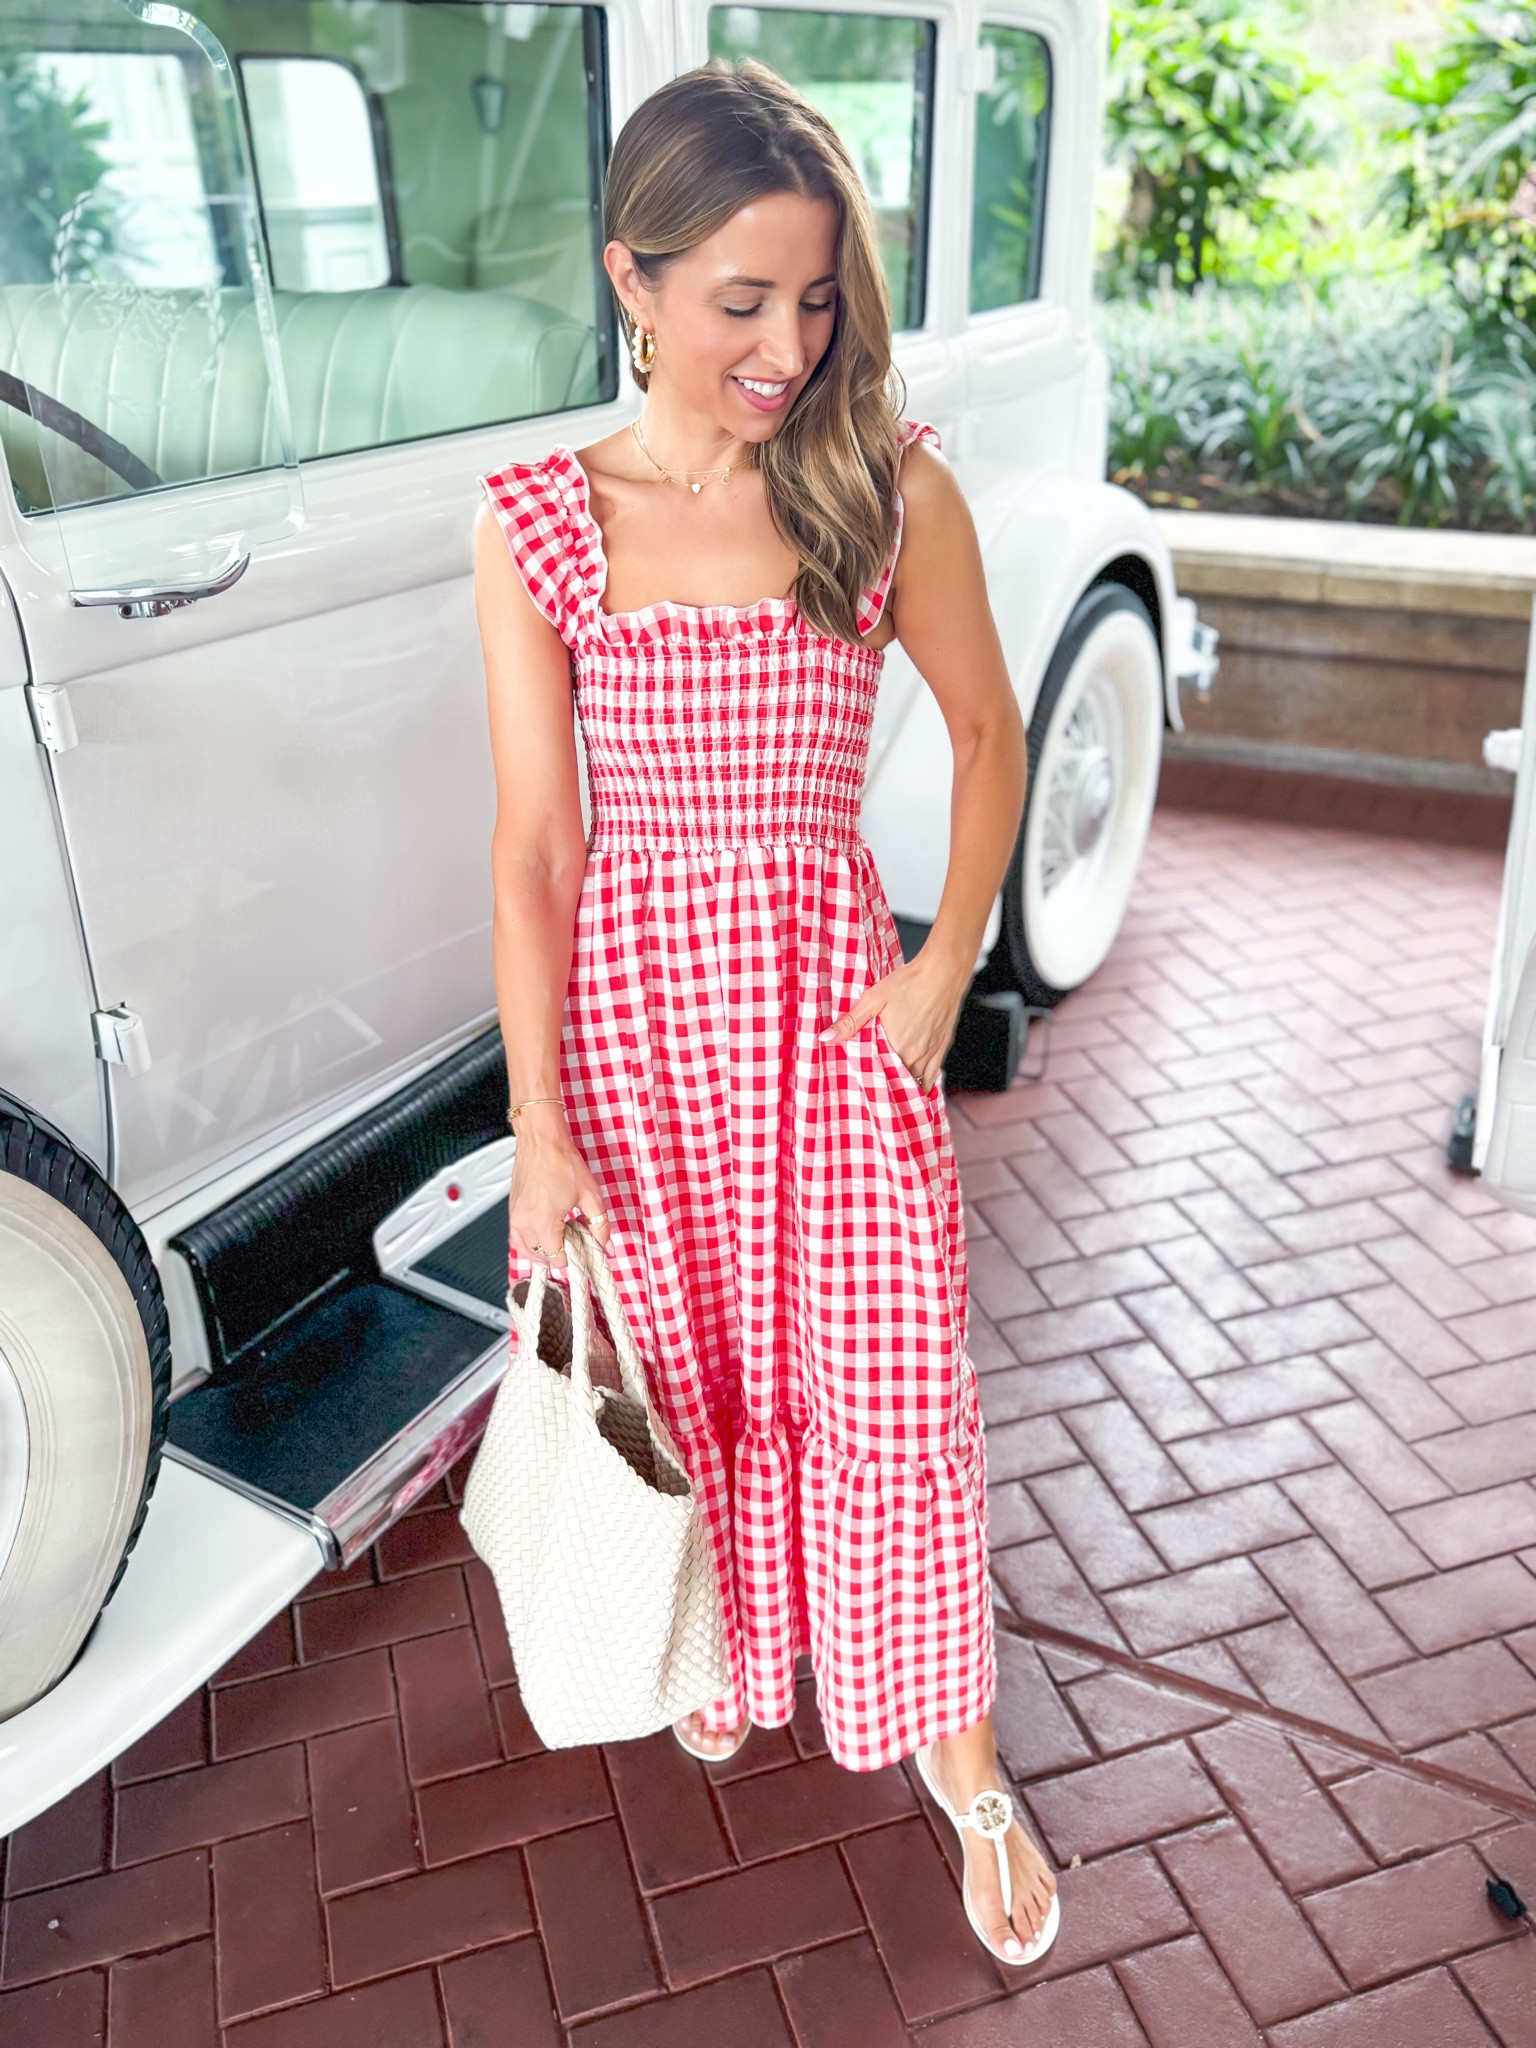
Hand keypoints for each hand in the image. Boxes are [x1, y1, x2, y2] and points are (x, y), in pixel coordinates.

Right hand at [508, 1102, 610, 1272]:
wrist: (542, 1140)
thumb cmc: (561, 1161)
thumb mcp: (591, 1195)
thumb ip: (600, 1224)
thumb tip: (603, 1243)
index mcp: (544, 1223)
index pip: (558, 1259)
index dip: (575, 1256)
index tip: (583, 1246)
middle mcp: (525, 1224)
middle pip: (542, 1258)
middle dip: (560, 1252)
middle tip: (574, 1237)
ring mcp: (515, 1217)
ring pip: (527, 1251)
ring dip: (544, 1250)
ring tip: (560, 1236)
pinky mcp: (512, 1210)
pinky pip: (517, 1238)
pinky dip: (529, 1243)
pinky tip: (543, 1234)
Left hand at [818, 956, 967, 1092]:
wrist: (943, 972)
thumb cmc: (909, 982)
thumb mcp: (873, 999)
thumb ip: (850, 1022)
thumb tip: (825, 1038)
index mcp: (894, 1046)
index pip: (876, 1073)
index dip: (867, 1078)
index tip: (858, 1082)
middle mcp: (913, 1055)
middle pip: (894, 1078)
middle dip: (883, 1082)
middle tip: (872, 1087)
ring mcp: (929, 1054)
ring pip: (913, 1080)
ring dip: (901, 1084)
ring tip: (889, 1090)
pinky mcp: (941, 1048)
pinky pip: (932, 1077)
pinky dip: (923, 1086)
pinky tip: (917, 1091)